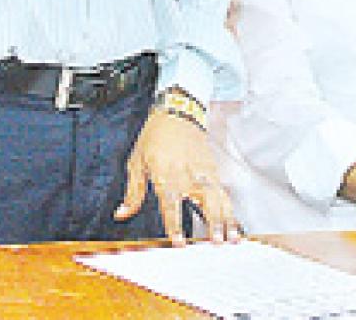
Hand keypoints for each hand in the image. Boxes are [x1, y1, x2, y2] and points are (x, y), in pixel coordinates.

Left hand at [114, 106, 241, 245]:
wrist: (178, 112)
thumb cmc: (155, 137)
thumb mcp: (136, 162)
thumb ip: (132, 192)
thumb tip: (121, 214)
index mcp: (166, 174)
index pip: (172, 204)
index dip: (175, 225)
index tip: (180, 243)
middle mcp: (188, 174)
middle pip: (205, 202)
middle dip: (213, 223)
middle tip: (218, 243)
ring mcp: (204, 171)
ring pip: (220, 198)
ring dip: (227, 219)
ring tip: (233, 238)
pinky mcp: (212, 169)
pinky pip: (223, 192)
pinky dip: (230, 209)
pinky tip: (234, 223)